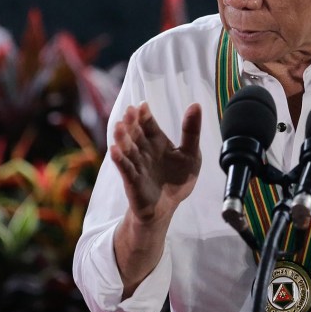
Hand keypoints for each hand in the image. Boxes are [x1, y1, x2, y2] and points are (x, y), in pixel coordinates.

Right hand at [109, 102, 201, 223]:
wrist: (167, 206)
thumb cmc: (177, 180)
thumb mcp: (191, 154)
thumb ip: (191, 131)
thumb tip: (196, 104)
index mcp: (157, 141)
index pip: (148, 124)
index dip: (144, 115)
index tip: (142, 106)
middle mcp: (144, 150)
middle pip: (135, 133)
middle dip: (132, 122)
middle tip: (129, 111)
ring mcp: (136, 164)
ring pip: (127, 149)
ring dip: (122, 138)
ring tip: (119, 127)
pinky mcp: (132, 181)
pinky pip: (125, 169)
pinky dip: (119, 160)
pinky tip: (114, 151)